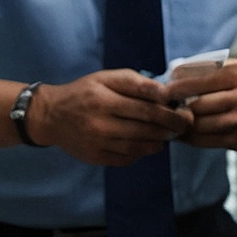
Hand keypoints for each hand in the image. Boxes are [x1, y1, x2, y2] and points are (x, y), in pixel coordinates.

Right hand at [29, 70, 191, 166]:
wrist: (50, 116)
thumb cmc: (84, 92)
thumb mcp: (106, 78)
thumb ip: (136, 82)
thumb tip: (165, 93)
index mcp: (104, 101)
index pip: (148, 109)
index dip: (172, 112)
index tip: (186, 111)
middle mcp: (100, 124)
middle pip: (147, 129)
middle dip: (172, 128)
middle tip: (184, 124)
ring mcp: (98, 144)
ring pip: (140, 147)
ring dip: (160, 141)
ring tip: (167, 134)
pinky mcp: (96, 157)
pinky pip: (128, 158)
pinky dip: (141, 152)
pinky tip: (145, 143)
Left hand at [171, 60, 236, 151]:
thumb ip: (209, 70)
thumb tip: (172, 75)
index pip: (198, 80)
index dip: (176, 84)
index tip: (166, 86)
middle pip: (196, 105)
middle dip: (177, 105)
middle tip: (165, 104)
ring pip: (198, 125)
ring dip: (181, 123)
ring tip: (173, 118)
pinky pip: (205, 141)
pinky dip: (189, 137)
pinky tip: (183, 131)